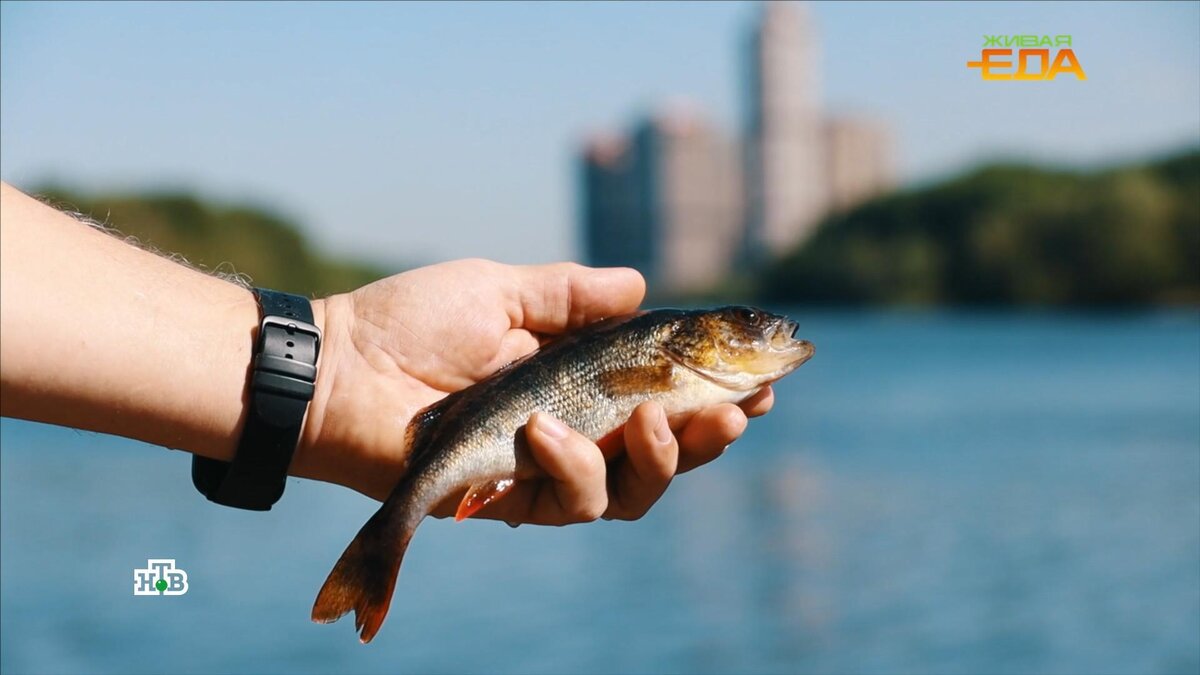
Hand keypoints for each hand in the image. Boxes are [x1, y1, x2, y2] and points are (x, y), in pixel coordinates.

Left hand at [293, 259, 773, 523]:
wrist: (338, 369)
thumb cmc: (411, 322)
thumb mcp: (503, 289)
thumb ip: (574, 294)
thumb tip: (642, 285)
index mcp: (578, 378)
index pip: (666, 392)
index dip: (716, 393)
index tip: (763, 380)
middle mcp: (574, 429)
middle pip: (667, 453)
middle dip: (711, 438)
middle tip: (736, 414)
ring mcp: (547, 470)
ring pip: (634, 492)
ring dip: (657, 459)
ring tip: (650, 419)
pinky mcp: (514, 500)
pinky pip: (571, 502)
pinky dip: (571, 467)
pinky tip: (547, 431)